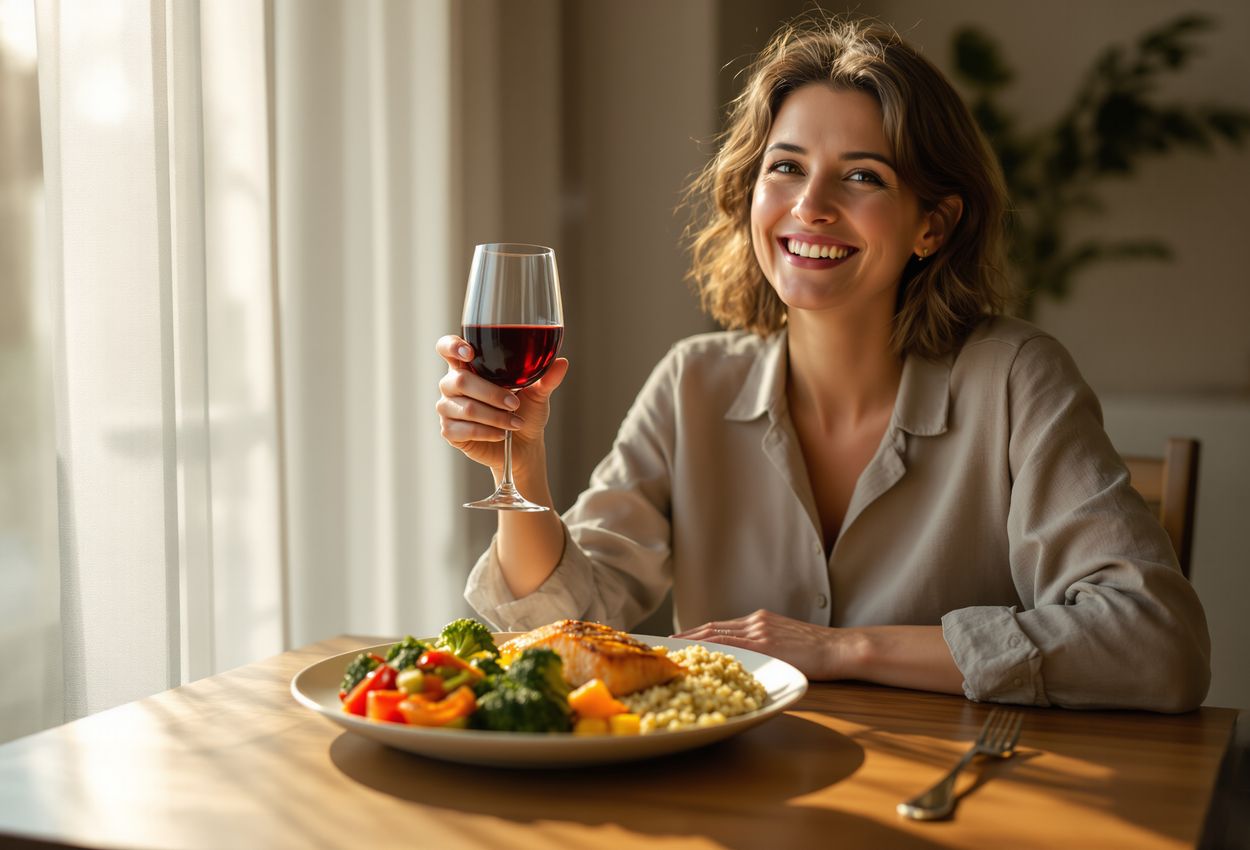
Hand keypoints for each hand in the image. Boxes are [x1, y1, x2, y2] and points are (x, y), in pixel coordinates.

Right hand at [434, 334, 568, 474]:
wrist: (524, 444)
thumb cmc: (526, 412)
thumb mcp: (538, 394)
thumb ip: (546, 377)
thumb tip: (562, 363)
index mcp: (469, 366)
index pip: (447, 347)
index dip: (452, 346)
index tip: (470, 353)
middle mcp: (452, 384)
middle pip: (460, 380)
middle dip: (492, 393)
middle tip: (515, 404)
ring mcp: (448, 407)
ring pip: (466, 408)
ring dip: (495, 417)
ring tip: (514, 423)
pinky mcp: (449, 431)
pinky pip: (464, 430)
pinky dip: (487, 432)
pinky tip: (501, 434)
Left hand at [674, 609, 860, 680]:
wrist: (838, 648)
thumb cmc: (817, 651)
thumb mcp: (785, 640)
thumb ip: (765, 644)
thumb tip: (747, 659)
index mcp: (759, 620)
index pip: (720, 626)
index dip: (696, 632)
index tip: (678, 638)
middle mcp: (755, 622)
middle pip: (712, 628)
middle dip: (687, 635)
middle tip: (665, 643)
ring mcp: (759, 631)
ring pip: (716, 634)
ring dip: (692, 641)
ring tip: (672, 648)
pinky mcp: (765, 644)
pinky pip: (731, 646)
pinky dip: (710, 649)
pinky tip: (697, 655)